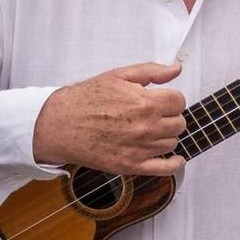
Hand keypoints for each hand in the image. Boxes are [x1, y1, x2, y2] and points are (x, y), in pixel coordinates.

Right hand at [31, 63, 186, 176]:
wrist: (59, 124)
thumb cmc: (86, 99)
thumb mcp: (119, 76)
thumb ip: (152, 71)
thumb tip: (176, 70)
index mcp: (145, 102)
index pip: (179, 102)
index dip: (171, 99)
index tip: (163, 100)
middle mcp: (146, 127)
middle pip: (179, 123)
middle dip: (170, 116)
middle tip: (155, 114)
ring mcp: (139, 148)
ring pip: (172, 142)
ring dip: (166, 136)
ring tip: (150, 130)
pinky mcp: (130, 165)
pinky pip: (164, 169)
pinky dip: (174, 164)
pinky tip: (176, 159)